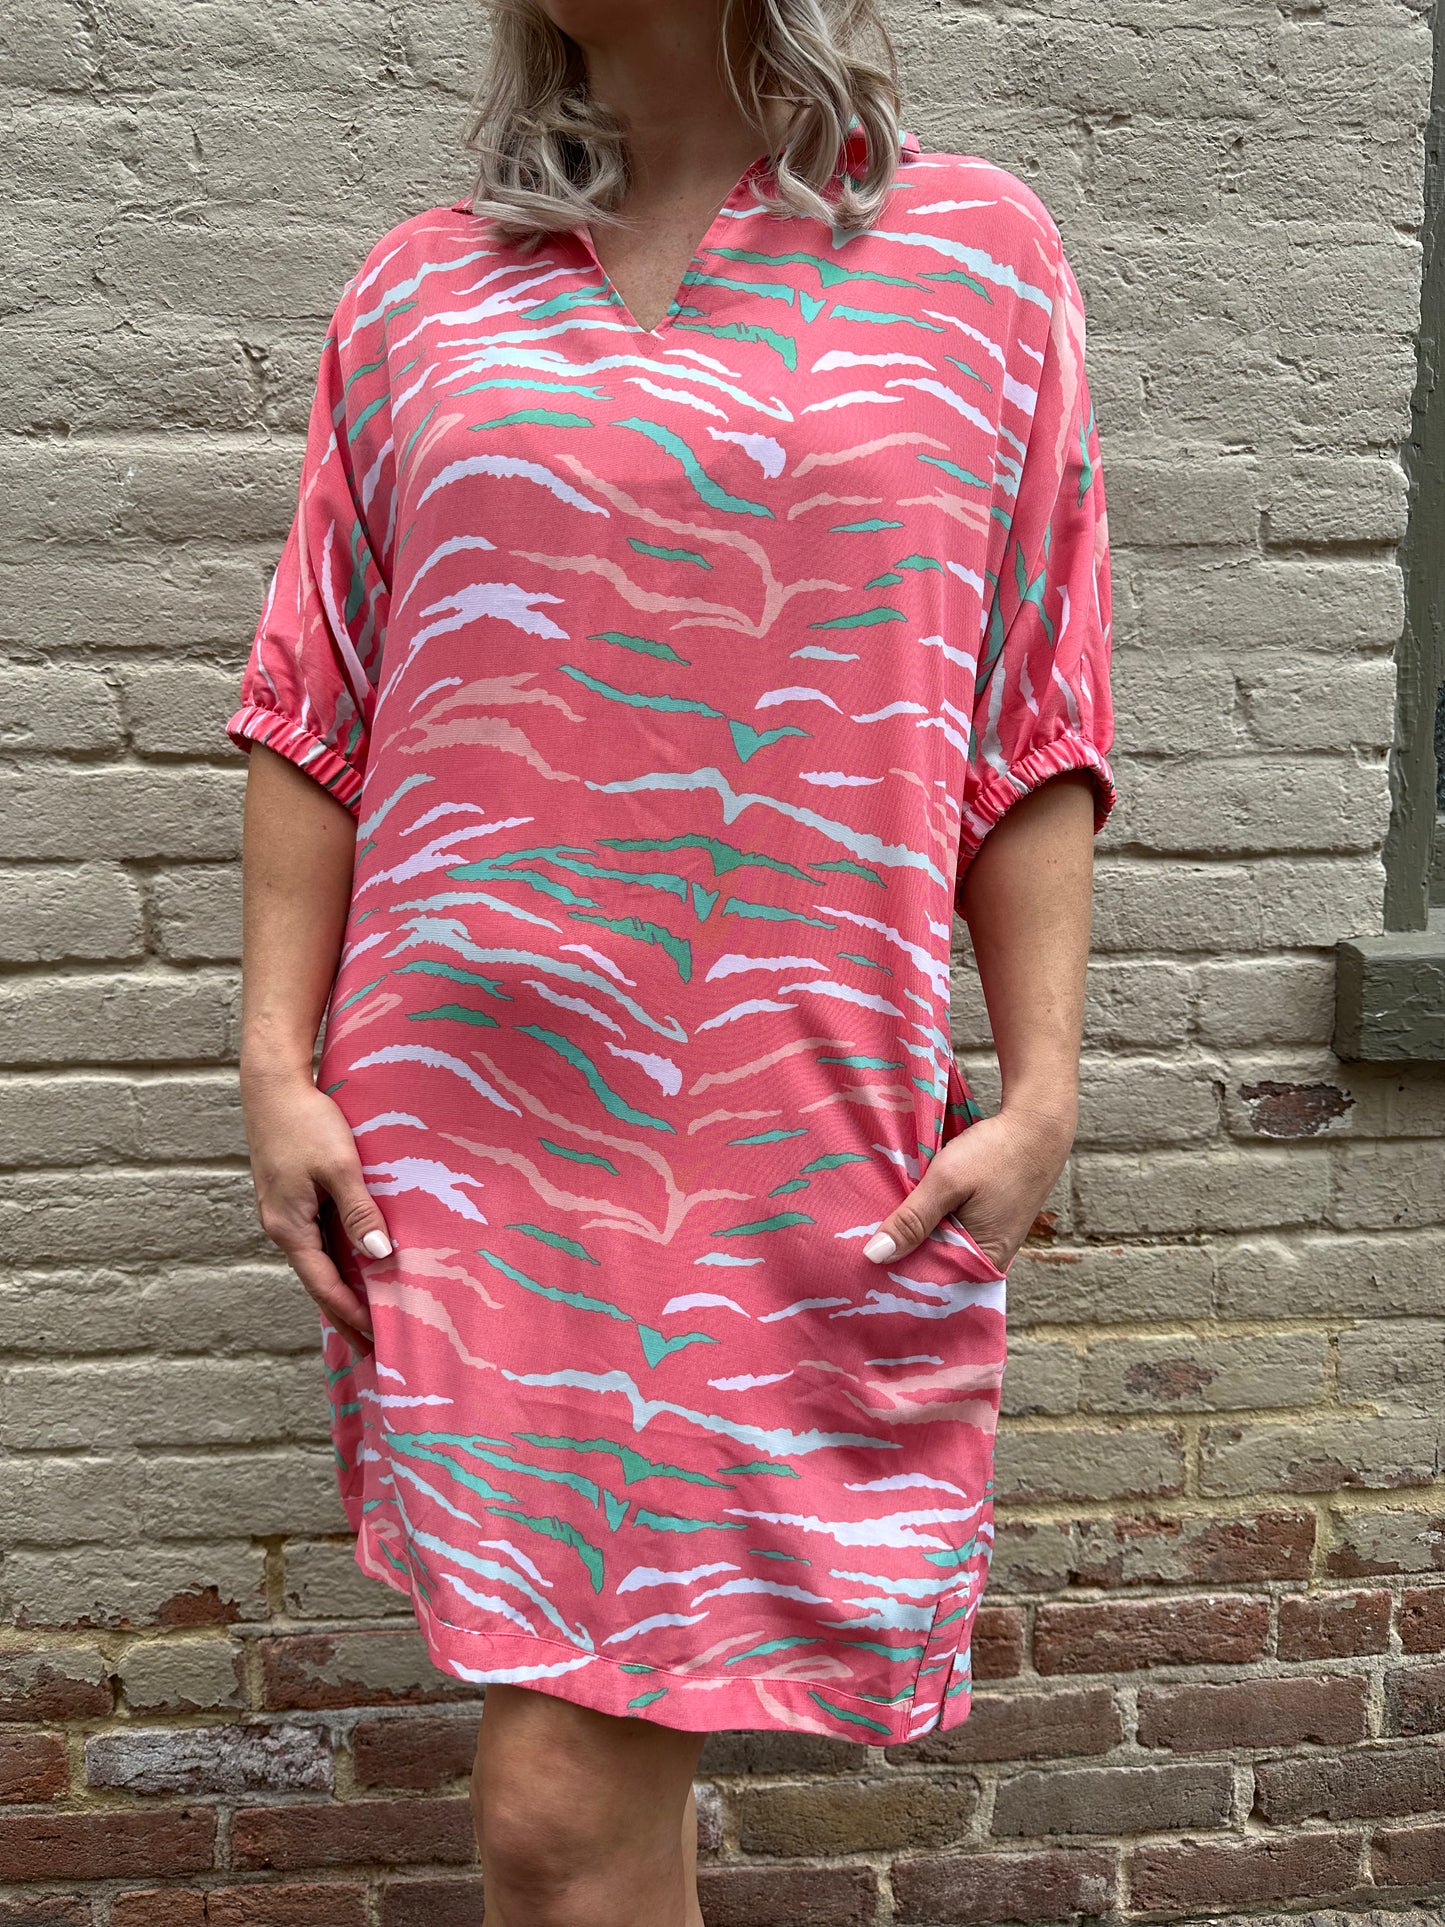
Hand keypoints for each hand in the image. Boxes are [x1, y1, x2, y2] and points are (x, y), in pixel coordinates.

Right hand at [240, 1070, 390, 1356]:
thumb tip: (380, 1256)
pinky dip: (336, 1260)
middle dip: (343, 1314)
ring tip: (367, 1315)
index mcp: (290, 1227)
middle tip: (369, 1349)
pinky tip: (354, 1265)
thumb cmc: (306, 1122)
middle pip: (317, 1281)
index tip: (376, 1340)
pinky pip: (317, 1239)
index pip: (324, 1285)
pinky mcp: (291, 1197)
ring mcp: (285, 1212)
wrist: (272, 1085)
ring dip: (341, 1288)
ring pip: (317, 1260)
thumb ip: (359, 1212)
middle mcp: (283, 1226)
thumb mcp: (339, 1167)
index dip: (350, 1313)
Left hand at [861, 1103, 1075, 1273]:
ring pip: (941, 1249)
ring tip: (875, 1237)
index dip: (897, 1279)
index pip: (931, 1286)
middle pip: (935, 1270)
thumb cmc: (996, 1154)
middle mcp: (987, 1260)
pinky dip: (930, 1226)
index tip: (863, 1272)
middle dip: (902, 1260)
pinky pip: (951, 1234)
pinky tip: (906, 1217)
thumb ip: (912, 1220)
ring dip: (914, 1240)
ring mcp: (988, 1241)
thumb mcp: (947, 1182)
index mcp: (983, 1262)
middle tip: (860, 1252)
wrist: (1036, 1126)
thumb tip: (875, 1256)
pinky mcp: (986, 1224)